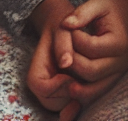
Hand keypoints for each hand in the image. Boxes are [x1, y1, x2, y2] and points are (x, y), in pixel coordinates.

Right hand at [27, 0, 80, 120]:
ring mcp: (54, 90)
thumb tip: (66, 63)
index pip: (43, 88)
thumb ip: (62, 45)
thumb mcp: (63, 28)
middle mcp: (42, 86)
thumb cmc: (63, 23)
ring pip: (64, 105)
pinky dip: (80, 98)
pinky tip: (90, 87)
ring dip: (77, 96)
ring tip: (90, 79)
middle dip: (70, 93)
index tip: (73, 68)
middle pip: (54, 103)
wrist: (63, 23)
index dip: (58, 84)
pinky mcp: (65, 90)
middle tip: (84, 77)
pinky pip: (71, 102)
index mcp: (37, 72)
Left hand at [57, 0, 127, 105]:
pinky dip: (83, 92)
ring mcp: (119, 72)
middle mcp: (122, 61)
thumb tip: (65, 25)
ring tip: (63, 67)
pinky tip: (70, 84)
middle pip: (90, 70)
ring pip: (92, 86)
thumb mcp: (101, 3)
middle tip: (63, 49)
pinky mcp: (114, 79)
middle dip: (71, 61)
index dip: (74, 39)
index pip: (90, 47)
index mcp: (120, 42)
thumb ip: (83, 12)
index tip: (67, 29)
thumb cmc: (115, 11)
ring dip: (74, 79)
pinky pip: (97, 92)